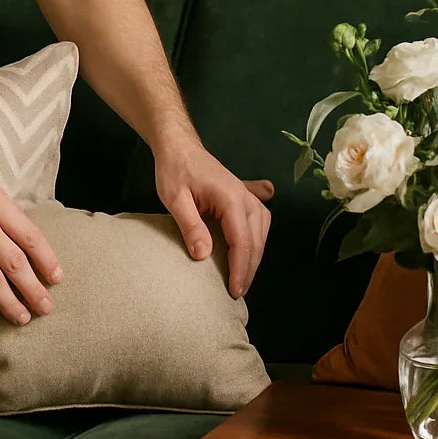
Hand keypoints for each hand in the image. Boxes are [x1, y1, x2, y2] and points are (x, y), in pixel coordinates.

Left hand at [154, 136, 273, 298]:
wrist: (179, 146)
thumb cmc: (175, 170)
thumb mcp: (175, 199)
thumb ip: (190, 226)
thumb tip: (203, 256)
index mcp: (230, 198)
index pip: (242, 240)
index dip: (240, 269)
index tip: (234, 291)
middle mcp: (245, 197)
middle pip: (256, 239)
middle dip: (250, 268)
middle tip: (237, 292)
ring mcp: (247, 194)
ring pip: (262, 230)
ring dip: (255, 254)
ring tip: (243, 276)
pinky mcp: (244, 194)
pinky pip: (260, 218)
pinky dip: (260, 235)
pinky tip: (257, 243)